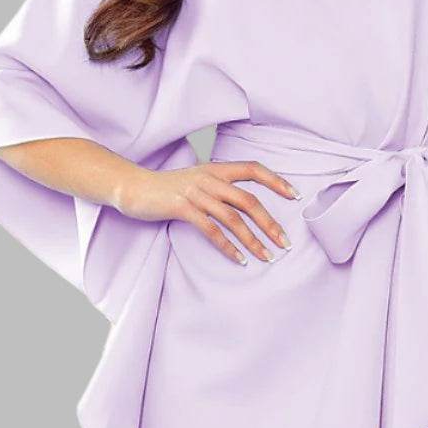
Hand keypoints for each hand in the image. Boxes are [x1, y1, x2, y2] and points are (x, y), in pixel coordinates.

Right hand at [113, 159, 298, 264]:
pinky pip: (211, 229)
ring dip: (252, 239)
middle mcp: (209, 178)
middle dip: (270, 223)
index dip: (275, 181)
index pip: (253, 169)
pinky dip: (227, 246)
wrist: (133, 186)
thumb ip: (219, 187)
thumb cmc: (167, 188)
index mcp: (216, 169)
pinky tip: (238, 259)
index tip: (294, 195)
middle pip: (248, 200)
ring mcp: (195, 193)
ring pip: (232, 218)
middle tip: (284, 242)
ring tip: (266, 256)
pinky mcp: (182, 208)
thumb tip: (245, 204)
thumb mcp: (197, 180)